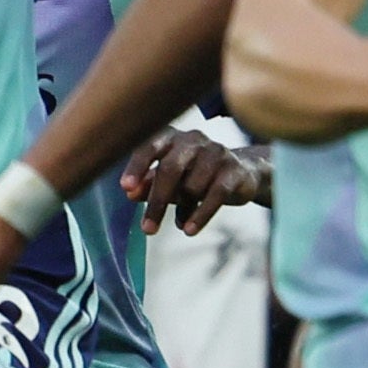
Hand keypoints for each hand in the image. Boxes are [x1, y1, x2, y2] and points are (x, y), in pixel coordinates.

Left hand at [126, 126, 271, 234]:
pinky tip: (189, 230)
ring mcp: (216, 152)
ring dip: (182, 209)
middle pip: (170, 169)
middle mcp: (193, 139)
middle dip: (157, 201)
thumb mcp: (170, 179)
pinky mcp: (234, 169)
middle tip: (148, 228)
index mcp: (171, 137)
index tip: (126, 188)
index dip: (137, 166)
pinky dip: (200, 215)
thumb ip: (149, 184)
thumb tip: (130, 193)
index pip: (150, 146)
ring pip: (192, 186)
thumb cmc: (195, 173)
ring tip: (179, 222)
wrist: (241, 172)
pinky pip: (215, 195)